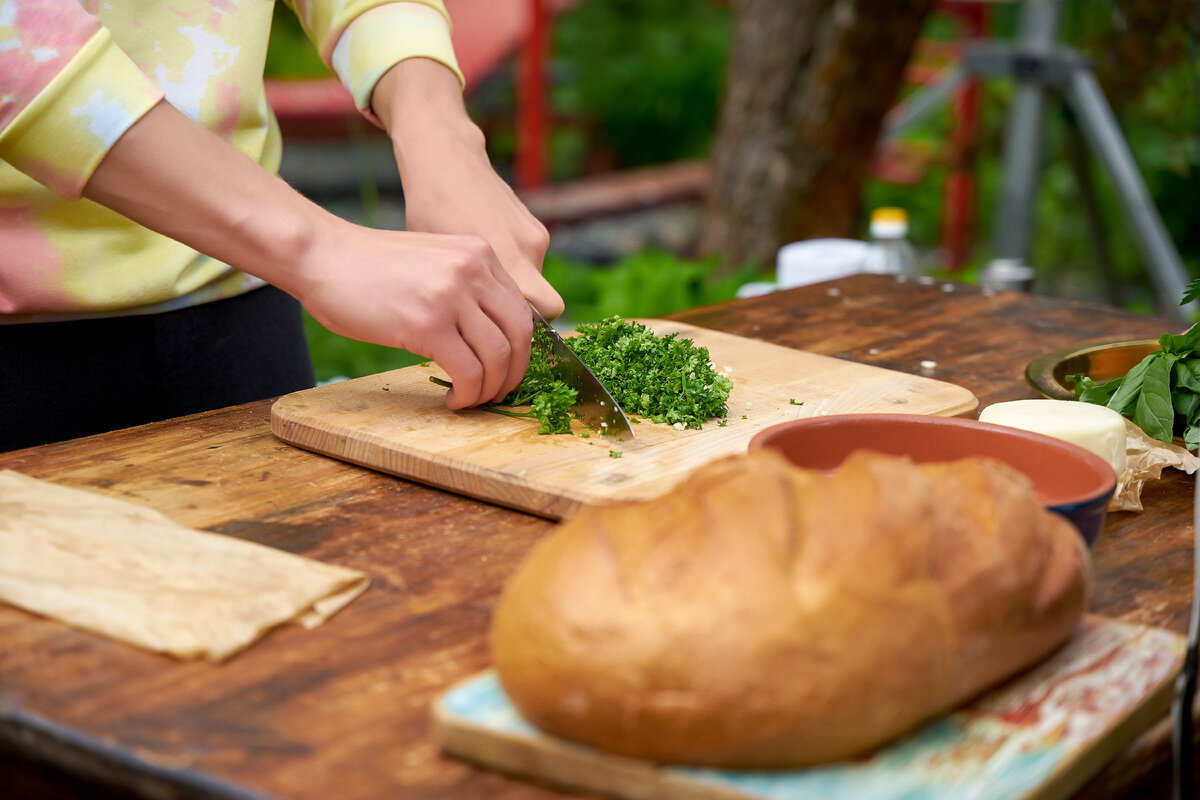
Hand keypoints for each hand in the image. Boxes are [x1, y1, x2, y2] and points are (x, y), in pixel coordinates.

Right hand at [295, 220, 532, 408]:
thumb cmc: (368, 267)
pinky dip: (467, 394)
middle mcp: (473, 269)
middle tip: (497, 393)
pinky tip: (451, 399)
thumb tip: (489, 333)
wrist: (321, 256)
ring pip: (499, 356)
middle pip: (520, 333)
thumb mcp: (433, 261)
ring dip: (489, 389)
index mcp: (479, 253)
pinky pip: (468, 371)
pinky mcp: (428, 325)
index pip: (522, 308)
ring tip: (470, 400)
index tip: (506, 370)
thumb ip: (465, 286)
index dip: (521, 349)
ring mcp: (451, 296)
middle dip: (514, 373)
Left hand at [372, 58, 564, 320]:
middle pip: (542, 310)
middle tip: (491, 334)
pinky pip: (530, 266)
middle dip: (520, 327)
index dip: (520, 336)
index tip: (497, 346)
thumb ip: (459, 299)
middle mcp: (526, 248)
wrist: (446, 159)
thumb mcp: (435, 261)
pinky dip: (512, 274)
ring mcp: (534, 237)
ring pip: (534, 289)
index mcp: (500, 258)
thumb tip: (465, 340)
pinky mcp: (535, 228)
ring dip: (512, 297)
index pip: (537, 318)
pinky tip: (484, 263)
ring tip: (478, 288)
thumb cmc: (428, 210)